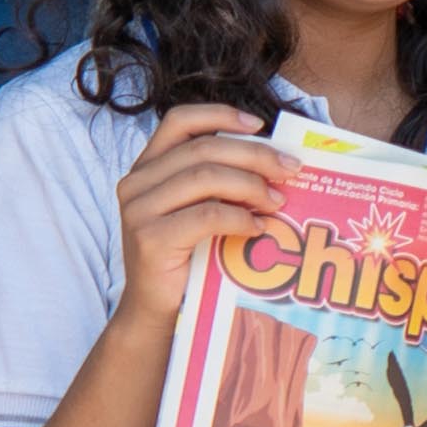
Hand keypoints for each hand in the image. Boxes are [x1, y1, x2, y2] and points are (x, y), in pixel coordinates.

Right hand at [107, 107, 288, 324]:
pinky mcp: (150, 238)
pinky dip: (240, 218)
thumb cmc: (187, 258)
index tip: (259, 125)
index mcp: (148, 166)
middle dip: (255, 155)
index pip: (179, 121)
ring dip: (252, 186)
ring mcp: (139, 209)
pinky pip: (207, 215)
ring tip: (277, 203)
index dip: (220, 116)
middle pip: (204, 148)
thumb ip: (220, 182)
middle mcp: (137, 182)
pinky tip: (259, 228)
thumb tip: (275, 161)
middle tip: (290, 171)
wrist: (158, 311)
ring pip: (207, 177)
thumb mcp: (199, 209)